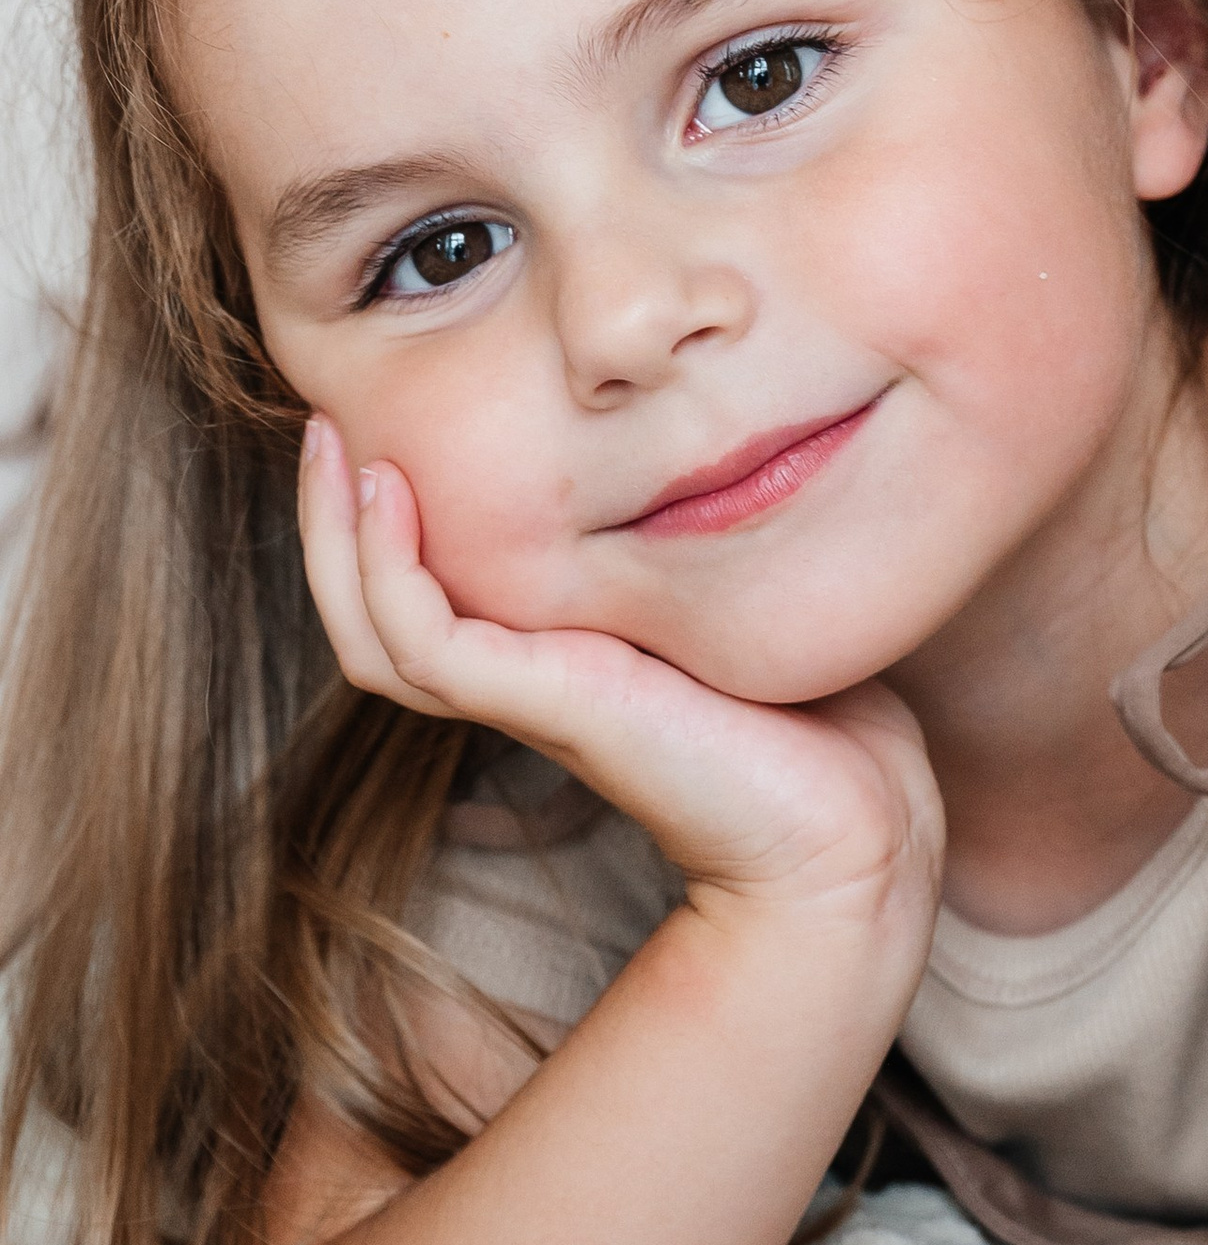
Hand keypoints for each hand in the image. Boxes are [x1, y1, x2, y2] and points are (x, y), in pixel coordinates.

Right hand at [297, 417, 943, 963]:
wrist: (851, 821)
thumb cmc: (816, 719)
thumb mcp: (735, 603)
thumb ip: (696, 553)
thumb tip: (716, 461)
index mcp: (556, 665)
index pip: (429, 600)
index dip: (386, 527)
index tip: (383, 427)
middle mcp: (528, 686)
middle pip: (373, 614)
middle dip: (331, 518)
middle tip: (319, 423)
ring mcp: (530, 700)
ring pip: (376, 629)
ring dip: (337, 536)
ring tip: (332, 444)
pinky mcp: (549, 706)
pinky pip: (423, 639)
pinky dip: (387, 568)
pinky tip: (391, 493)